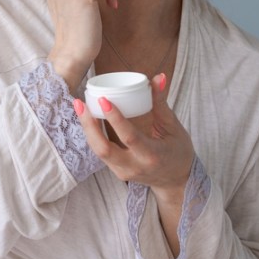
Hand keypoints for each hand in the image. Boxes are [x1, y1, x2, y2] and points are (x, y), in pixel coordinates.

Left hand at [74, 73, 193, 199]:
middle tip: (80, 102)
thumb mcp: (173, 127)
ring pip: (98, 151)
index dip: (115, 119)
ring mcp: (124, 172)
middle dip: (89, 125)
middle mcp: (135, 166)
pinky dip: (93, 135)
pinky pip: (100, 152)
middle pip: (103, 149)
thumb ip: (161, 103)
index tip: (103, 99)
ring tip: (80, 106)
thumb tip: (157, 77)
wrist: (176, 180)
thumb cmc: (178, 151)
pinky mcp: (117, 172)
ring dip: (87, 128)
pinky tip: (88, 118)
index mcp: (152, 155)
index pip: (129, 137)